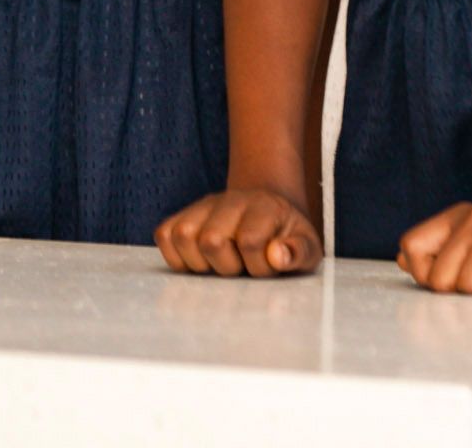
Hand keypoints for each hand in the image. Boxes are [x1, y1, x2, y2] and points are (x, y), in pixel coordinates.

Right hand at [156, 186, 323, 276]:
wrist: (269, 203)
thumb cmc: (288, 234)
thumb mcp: (308, 246)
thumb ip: (298, 252)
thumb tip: (275, 255)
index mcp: (263, 208)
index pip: (249, 240)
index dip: (258, 266)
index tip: (268, 268)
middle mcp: (228, 202)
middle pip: (210, 240)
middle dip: (227, 268)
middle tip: (242, 269)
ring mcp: (202, 207)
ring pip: (181, 236)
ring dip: (199, 263)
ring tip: (219, 266)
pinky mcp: (183, 215)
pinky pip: (164, 235)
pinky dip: (176, 257)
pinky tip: (200, 263)